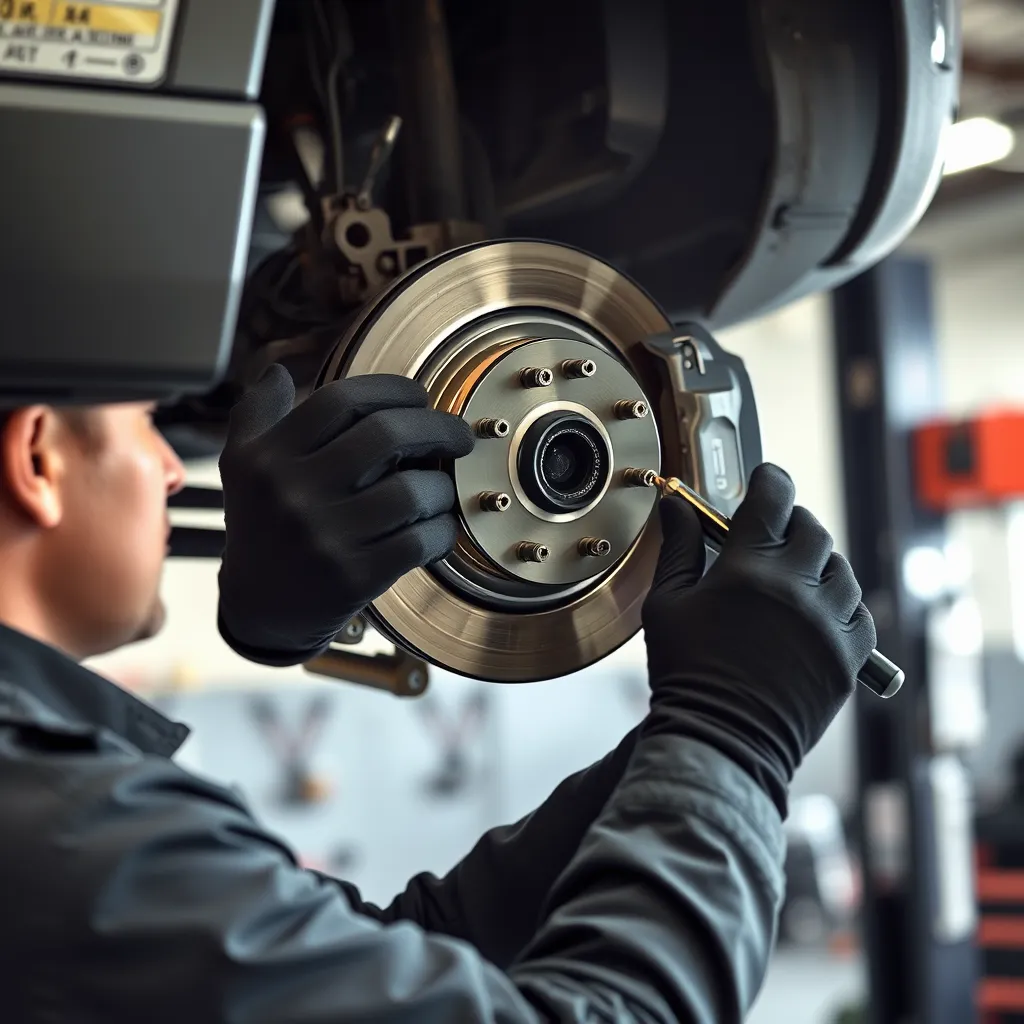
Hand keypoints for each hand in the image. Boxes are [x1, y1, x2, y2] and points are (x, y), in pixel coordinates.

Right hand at [217, 364, 474, 664]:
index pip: (341, 401)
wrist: (259, 608)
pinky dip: (441, 530)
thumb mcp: (241, 466)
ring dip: (442, 486)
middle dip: (438, 427)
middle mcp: (292, 494)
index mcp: (267, 457)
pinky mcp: (354, 578)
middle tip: (458, 434)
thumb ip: (257, 413)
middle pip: (386, 435)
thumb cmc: (264, 526)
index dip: (392, 390)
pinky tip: (438, 527)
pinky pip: (420, 541)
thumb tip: (278, 371)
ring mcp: (324, 538)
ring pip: (413, 491)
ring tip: (440, 489)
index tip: (419, 396)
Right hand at [641, 463, 875, 814]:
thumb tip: (677, 507)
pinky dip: (843, 605)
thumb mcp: (666, 605)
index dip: (770, 480)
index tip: (766, 478)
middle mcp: (797, 590)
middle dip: (793, 522)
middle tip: (773, 533)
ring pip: (842, 570)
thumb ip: (678, 549)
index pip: (772, 499)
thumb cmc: (686, 674)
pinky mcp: (849, 658)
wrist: (721, 741)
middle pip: (812, 529)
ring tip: (795, 578)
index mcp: (748, 570)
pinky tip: (817, 614)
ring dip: (820, 564)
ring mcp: (829, 624)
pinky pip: (861, 614)